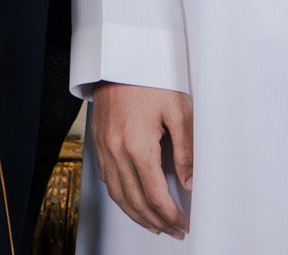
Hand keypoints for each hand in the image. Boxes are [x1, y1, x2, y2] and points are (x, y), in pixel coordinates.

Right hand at [87, 82, 191, 237]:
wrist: (121, 57)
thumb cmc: (149, 77)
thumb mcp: (178, 111)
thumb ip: (186, 150)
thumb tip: (189, 181)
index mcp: (138, 145)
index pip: (156, 195)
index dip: (171, 215)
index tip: (183, 223)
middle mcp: (116, 150)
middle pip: (136, 201)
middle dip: (156, 221)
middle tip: (173, 230)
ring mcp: (104, 147)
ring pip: (118, 194)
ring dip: (136, 214)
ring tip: (153, 225)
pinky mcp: (98, 141)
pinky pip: (107, 179)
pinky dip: (120, 197)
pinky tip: (131, 200)